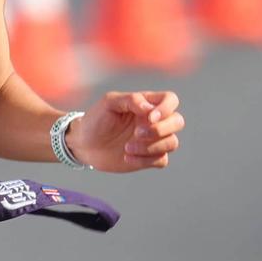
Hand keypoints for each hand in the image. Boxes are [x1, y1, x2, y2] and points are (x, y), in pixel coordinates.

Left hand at [67, 90, 183, 173]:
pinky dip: (146, 160)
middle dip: (161, 130)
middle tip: (137, 134)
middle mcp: (153, 122)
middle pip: (178, 122)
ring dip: (151, 147)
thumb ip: (131, 100)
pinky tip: (127, 157)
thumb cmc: (96, 119)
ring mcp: (153, 141)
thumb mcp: (109, 103)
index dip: (166, 109)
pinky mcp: (148, 158)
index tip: (148, 118)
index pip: (171, 100)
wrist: (83, 144)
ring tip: (127, 148)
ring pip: (172, 143)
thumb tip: (150, 109)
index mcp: (147, 104)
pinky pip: (161, 160)